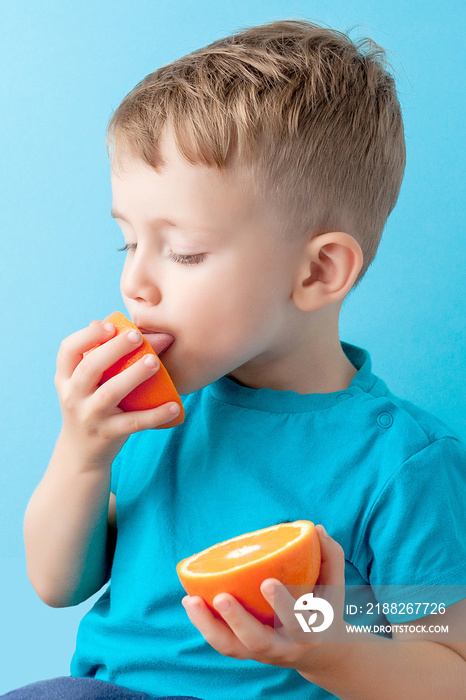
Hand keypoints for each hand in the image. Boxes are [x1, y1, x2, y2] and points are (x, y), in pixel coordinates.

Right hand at [55, 320, 179, 462]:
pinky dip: (155, 415)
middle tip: (138, 336)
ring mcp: (90, 416)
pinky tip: (174, 405)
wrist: (80, 454)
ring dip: (134, 375)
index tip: (110, 326)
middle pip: (90, 367)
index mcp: (66, 378)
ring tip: (154, 362)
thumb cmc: (90, 406)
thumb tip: (129, 328)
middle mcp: (73, 395)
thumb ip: (102, 357)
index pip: (68, 350)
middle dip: (114, 349)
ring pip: (111, 392)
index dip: (87, 335)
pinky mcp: (108, 434)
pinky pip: (134, 423)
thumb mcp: (86, 384)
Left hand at [181, 525, 346, 679]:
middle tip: (223, 597)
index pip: (296, 621)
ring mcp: (262, 654)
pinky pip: (222, 643)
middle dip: (238, 621)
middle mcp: (284, 648)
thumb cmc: (324, 610)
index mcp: (308, 632)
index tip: (266, 581)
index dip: (281, 603)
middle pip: (258, 641)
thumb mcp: (334, 588)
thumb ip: (331, 557)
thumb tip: (316, 528)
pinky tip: (191, 602)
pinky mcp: (246, 653)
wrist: (321, 653)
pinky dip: (205, 625)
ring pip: (232, 647)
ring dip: (209, 626)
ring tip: (190, 601)